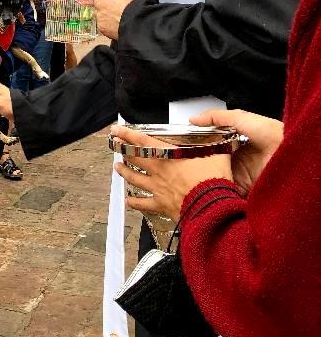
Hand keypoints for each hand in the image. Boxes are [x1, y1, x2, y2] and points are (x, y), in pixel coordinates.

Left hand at [92, 0, 140, 39]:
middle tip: (114, 4)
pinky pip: (100, 23)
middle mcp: (99, 4)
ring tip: (116, 15)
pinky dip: (105, 23)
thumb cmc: (134, 8)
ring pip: (98, 11)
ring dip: (104, 12)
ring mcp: (99, 16)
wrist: (135, 25)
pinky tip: (115, 23)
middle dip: (103, 1)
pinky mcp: (100, 27)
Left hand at [111, 125, 233, 219]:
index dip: (126, 134)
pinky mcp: (161, 204)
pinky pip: (143, 204)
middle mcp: (158, 171)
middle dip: (122, 150)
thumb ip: (215, 144)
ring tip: (117, 168)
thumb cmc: (213, 180)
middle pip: (133, 158)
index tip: (116, 130)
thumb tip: (220, 135)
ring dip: (124, 172)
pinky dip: (134, 202)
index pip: (141, 141)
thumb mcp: (217, 154)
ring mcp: (157, 188)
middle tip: (114, 145)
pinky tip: (128, 201)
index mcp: (168, 155)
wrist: (212, 206)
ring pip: (134, 178)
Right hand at [189, 109, 283, 194]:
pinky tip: (202, 184)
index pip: (208, 144)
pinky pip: (222, 189)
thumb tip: (194, 118)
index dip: (195, 144)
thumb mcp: (241, 117)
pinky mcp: (240, 188)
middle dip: (195, 162)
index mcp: (233, 142)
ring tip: (187, 173)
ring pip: (212, 176)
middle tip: (181, 161)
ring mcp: (236, 174)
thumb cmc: (271, 134)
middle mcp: (233, 159)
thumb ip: (217, 117)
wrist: (288, 154)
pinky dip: (213, 188)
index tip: (180, 144)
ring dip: (202, 175)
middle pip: (207, 161)